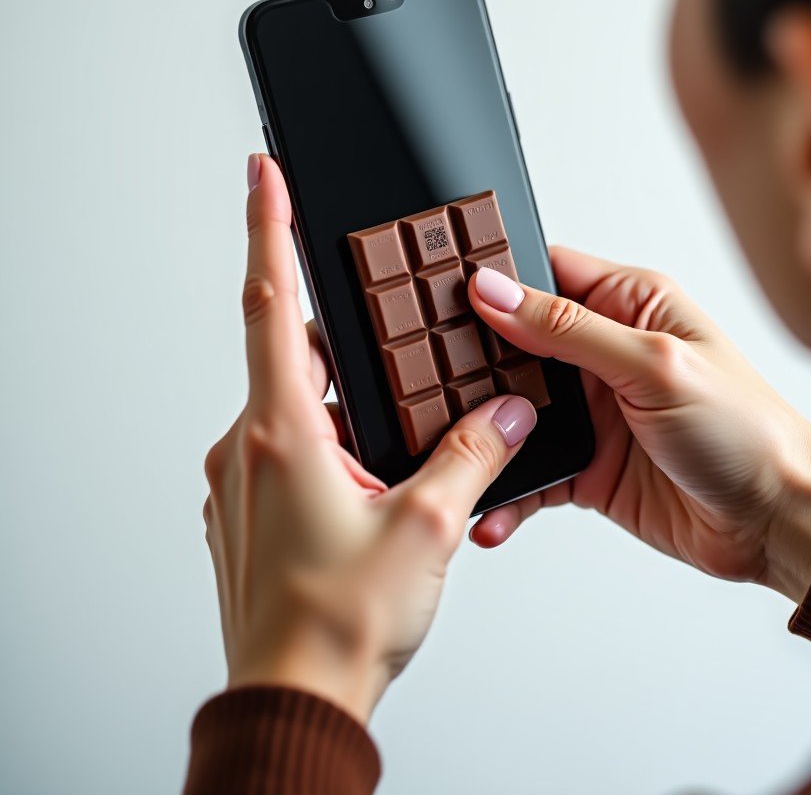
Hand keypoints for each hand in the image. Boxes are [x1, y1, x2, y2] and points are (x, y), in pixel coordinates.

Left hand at [202, 154, 536, 723]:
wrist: (296, 702)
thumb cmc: (340, 624)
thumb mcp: (428, 525)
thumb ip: (472, 452)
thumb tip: (504, 409)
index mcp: (282, 432)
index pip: (268, 303)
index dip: (267, 228)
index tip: (261, 173)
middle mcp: (248, 447)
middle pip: (293, 357)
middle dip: (346, 343)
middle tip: (395, 345)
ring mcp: (241, 483)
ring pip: (295, 409)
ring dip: (344, 407)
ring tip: (396, 439)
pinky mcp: (249, 513)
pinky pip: (289, 451)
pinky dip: (328, 446)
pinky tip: (371, 480)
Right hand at [468, 249, 810, 601]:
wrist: (781, 522)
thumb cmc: (746, 430)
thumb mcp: (654, 366)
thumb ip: (568, 329)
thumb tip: (494, 292)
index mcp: (629, 305)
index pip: (543, 274)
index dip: (492, 281)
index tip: (438, 293)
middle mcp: (605, 352)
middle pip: (515, 343)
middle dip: (471, 363)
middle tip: (420, 377)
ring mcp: (594, 411)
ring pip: (514, 409)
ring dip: (485, 431)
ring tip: (447, 448)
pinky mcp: (588, 466)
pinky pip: (532, 472)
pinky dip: (508, 491)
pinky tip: (490, 509)